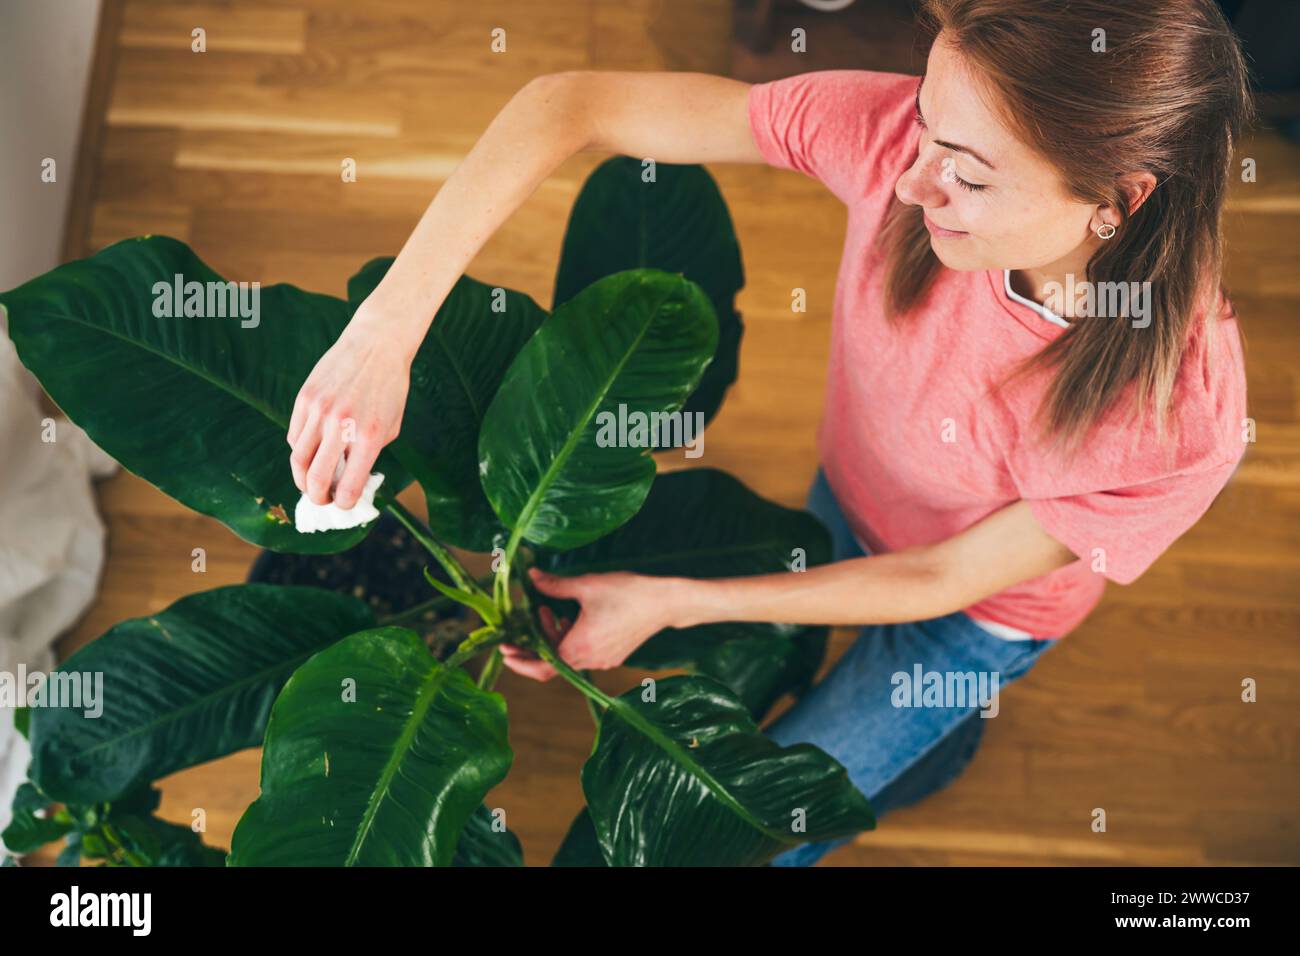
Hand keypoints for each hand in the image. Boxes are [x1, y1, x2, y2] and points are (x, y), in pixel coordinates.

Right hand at [287, 304, 412, 507]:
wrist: (376, 343)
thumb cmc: (390, 387)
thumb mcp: (391, 425)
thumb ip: (370, 454)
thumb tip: (349, 480)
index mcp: (369, 437)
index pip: (347, 486)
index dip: (343, 503)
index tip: (343, 504)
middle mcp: (341, 426)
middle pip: (314, 479)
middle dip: (317, 497)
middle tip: (322, 500)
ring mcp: (319, 411)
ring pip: (298, 459)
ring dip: (302, 477)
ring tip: (311, 481)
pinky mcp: (304, 398)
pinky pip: (294, 435)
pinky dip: (300, 450)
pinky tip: (310, 452)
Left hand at [497, 568, 682, 681]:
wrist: (665, 603)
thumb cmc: (628, 593)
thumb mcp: (586, 585)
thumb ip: (554, 585)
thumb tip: (531, 577)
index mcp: (579, 647)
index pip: (542, 667)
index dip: (521, 662)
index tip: (506, 650)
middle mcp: (590, 659)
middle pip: (553, 659)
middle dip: (537, 639)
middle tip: (529, 618)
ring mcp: (603, 659)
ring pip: (569, 655)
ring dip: (556, 636)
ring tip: (552, 611)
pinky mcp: (613, 655)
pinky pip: (584, 653)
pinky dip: (572, 639)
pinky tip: (573, 618)